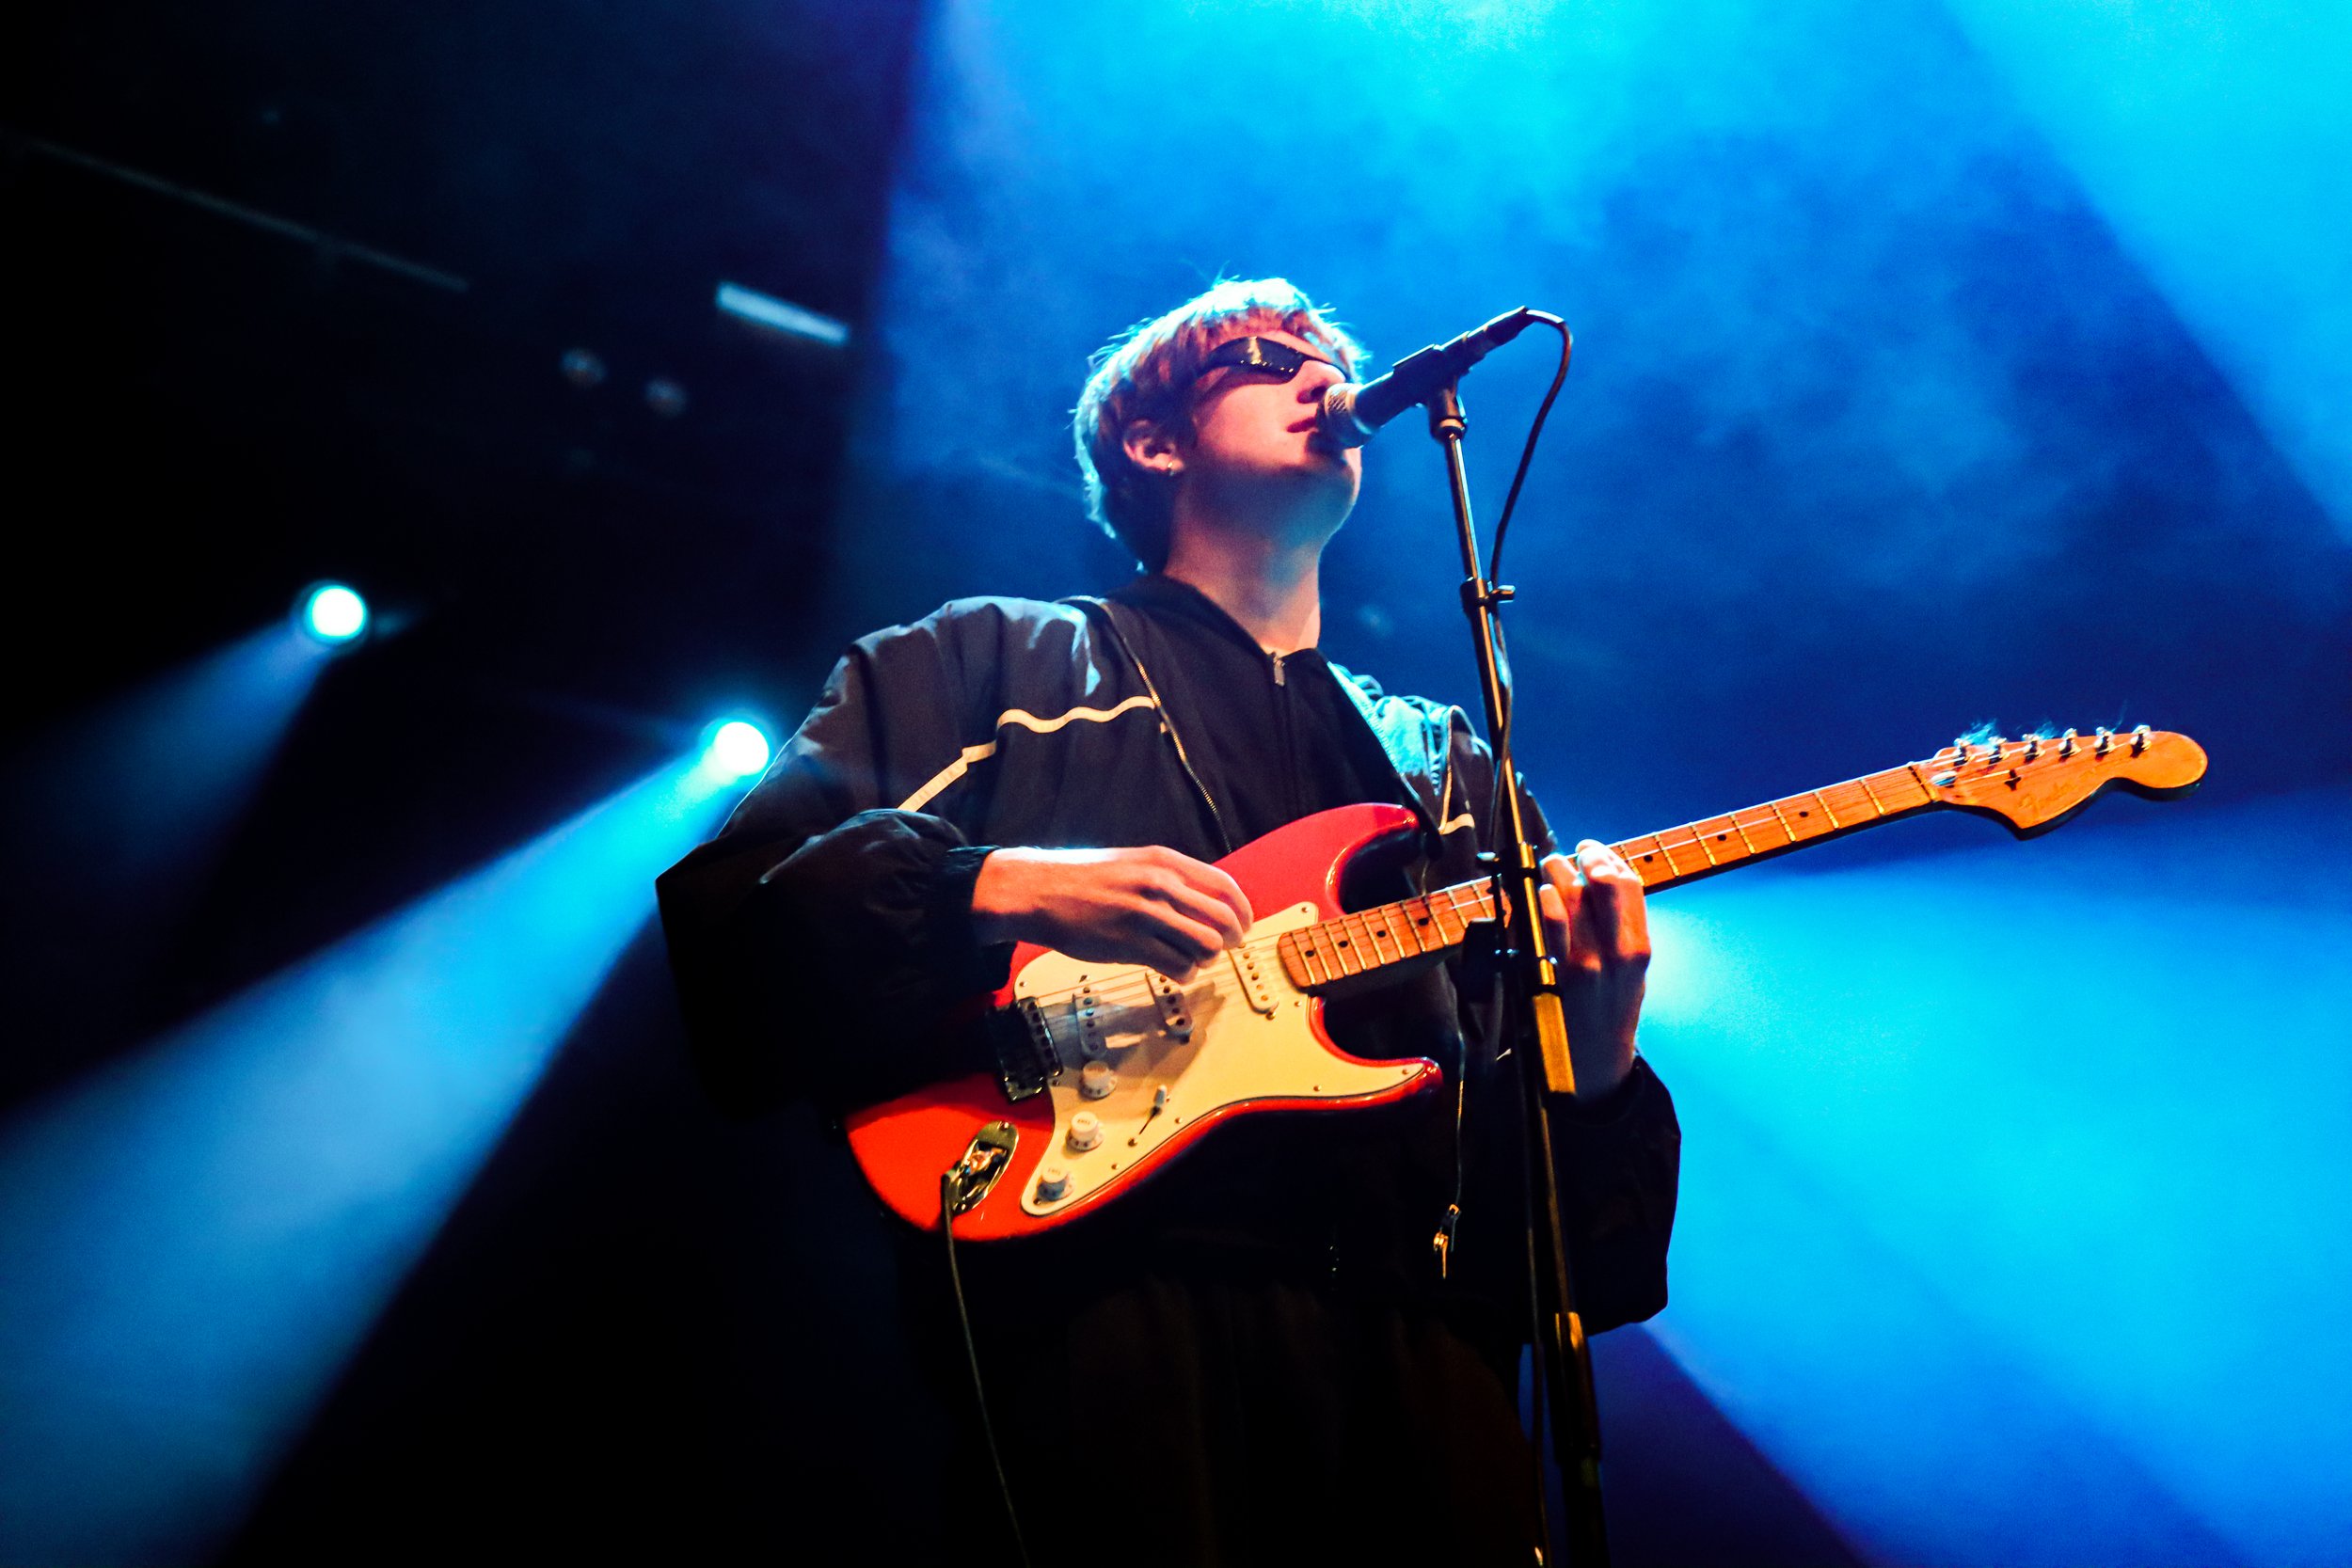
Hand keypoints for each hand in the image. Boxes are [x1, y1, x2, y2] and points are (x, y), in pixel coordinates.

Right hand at [970, 845, 1254, 980]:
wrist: (1037, 890)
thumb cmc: (1082, 878)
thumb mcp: (1133, 862)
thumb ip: (1169, 877)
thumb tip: (1206, 901)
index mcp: (1163, 861)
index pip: (1225, 886)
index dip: (1243, 911)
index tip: (1244, 925)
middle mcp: (1159, 885)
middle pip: (1222, 920)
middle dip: (1229, 940)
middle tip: (1222, 948)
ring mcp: (1145, 915)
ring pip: (1206, 946)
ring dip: (1205, 959)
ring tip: (1192, 959)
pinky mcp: (1130, 945)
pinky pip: (1178, 967)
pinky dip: (1184, 973)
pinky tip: (1174, 969)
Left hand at [1535, 840, 1650, 1100]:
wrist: (1590, 1062)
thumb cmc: (1609, 1007)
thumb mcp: (1632, 968)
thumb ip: (1622, 925)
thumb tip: (1598, 873)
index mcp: (1638, 950)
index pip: (1629, 885)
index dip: (1607, 857)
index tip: (1591, 849)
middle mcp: (1613, 956)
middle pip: (1600, 883)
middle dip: (1582, 859)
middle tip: (1569, 855)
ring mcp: (1579, 965)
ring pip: (1567, 898)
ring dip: (1555, 873)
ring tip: (1550, 868)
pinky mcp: (1548, 976)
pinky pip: (1541, 926)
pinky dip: (1538, 902)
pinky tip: (1538, 895)